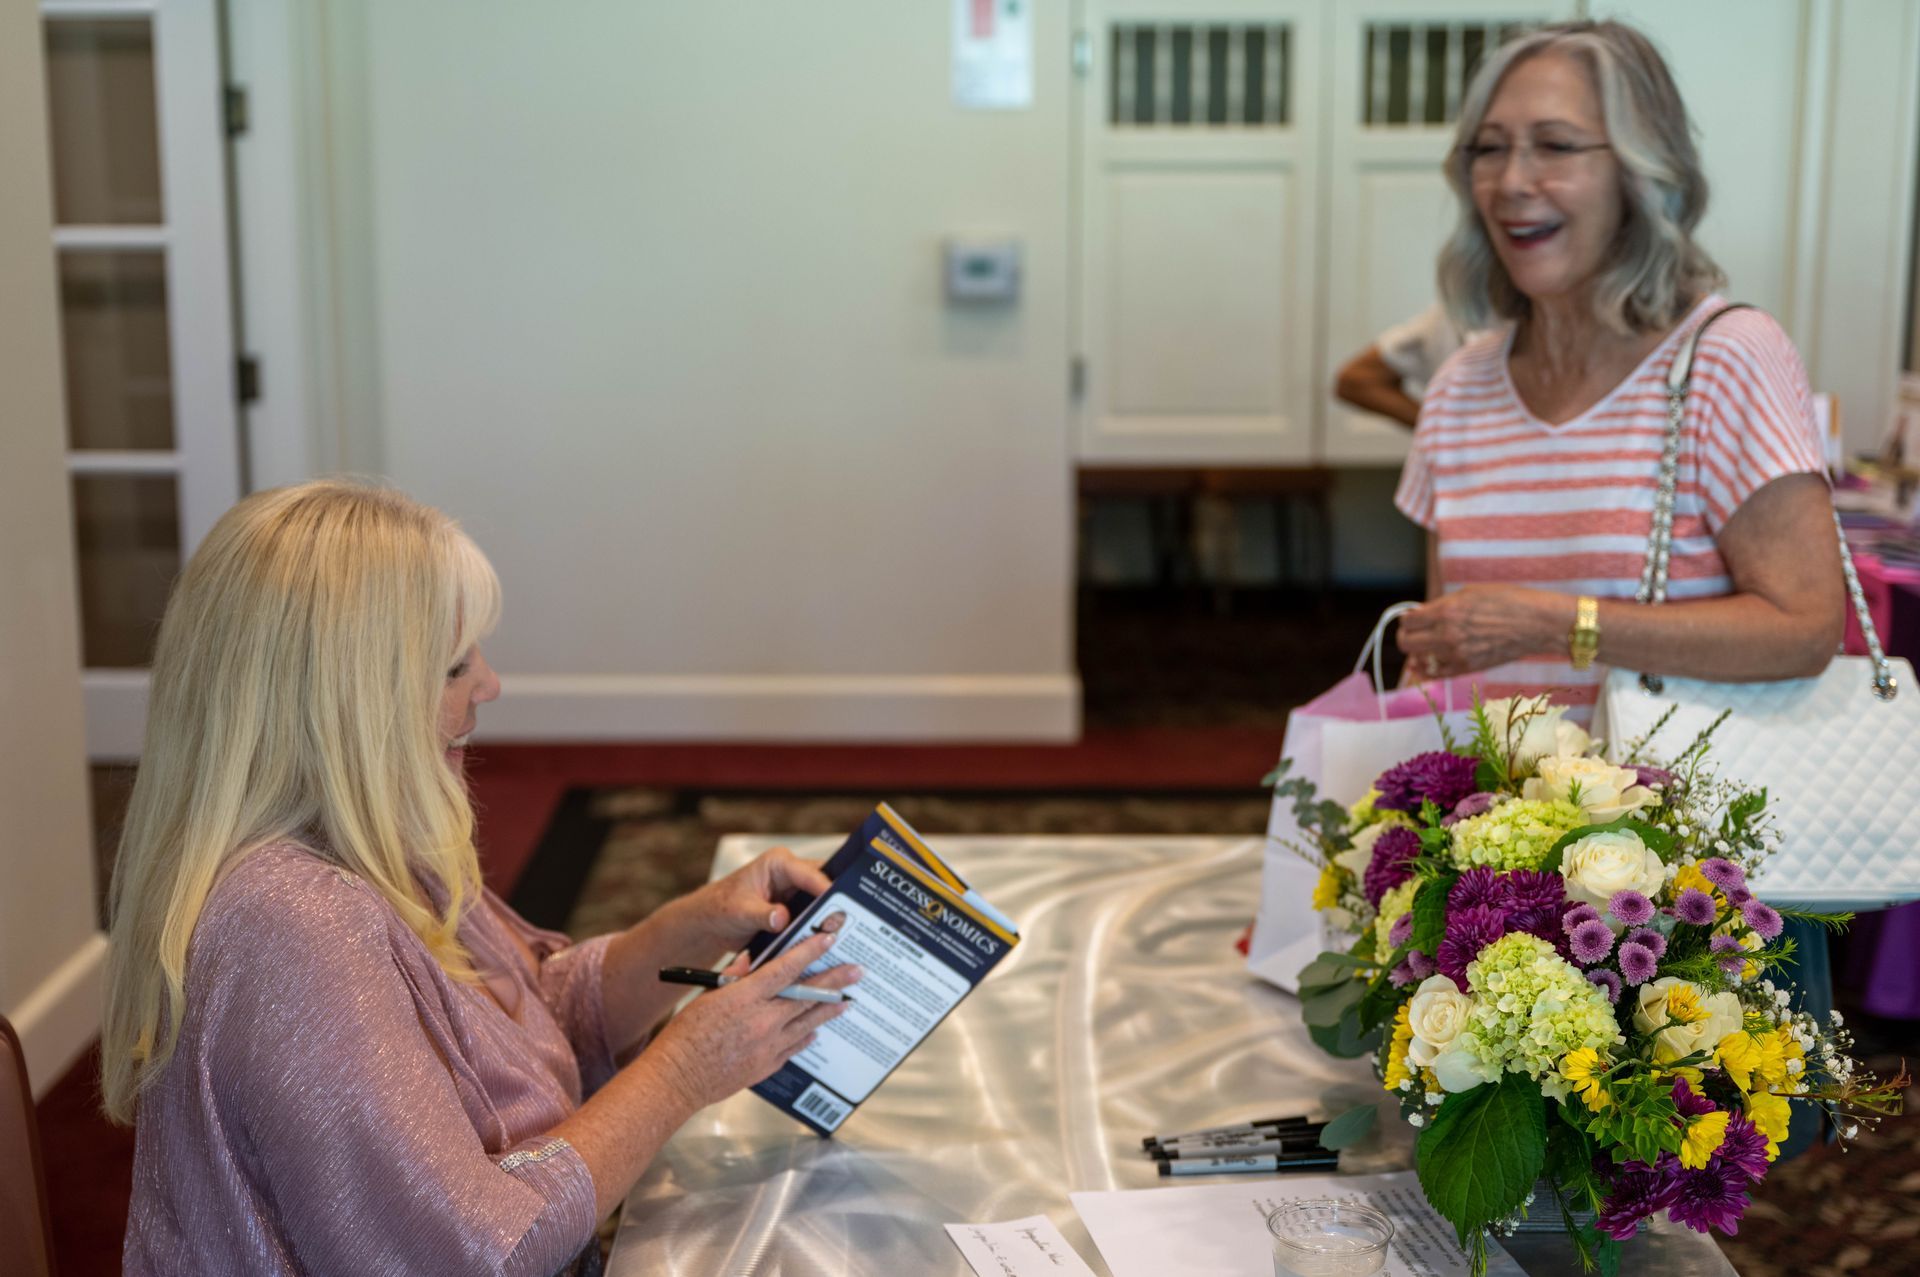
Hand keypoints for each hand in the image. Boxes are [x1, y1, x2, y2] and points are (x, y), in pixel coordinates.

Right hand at [646, 912, 861, 1109]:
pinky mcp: (768, 1065)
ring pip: (808, 1021)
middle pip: (806, 995)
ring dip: (829, 1009)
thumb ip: (735, 978)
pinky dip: (807, 1034)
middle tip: (857, 971)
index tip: (829, 939)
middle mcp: (763, 1020)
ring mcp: (769, 1045)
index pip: (785, 968)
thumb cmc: (686, 1035)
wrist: (678, 1078)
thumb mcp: (707, 996)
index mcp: (745, 997)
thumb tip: (753, 963)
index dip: (809, 952)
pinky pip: (795, 1046)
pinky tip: (816, 1028)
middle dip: (835, 980)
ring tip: (847, 1000)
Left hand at [684, 846, 835, 952]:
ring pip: (823, 901)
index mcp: (778, 863)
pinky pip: (816, 915)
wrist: (713, 922)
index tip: (840, 908)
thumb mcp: (739, 911)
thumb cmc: (721, 907)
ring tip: (845, 934)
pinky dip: (821, 927)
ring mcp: (796, 892)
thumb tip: (782, 918)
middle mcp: (792, 873)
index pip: (810, 873)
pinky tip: (831, 941)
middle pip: (824, 885)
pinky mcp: (797, 909)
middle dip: (836, 904)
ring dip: (831, 917)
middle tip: (848, 923)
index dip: (826, 890)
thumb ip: (761, 914)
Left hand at [1398, 586, 1563, 679]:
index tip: (1412, 617)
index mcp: (1447, 612)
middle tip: (1414, 631)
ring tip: (1426, 645)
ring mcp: (1457, 655)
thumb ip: (1442, 605)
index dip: (1407, 618)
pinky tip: (1426, 663)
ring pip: (1418, 660)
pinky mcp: (1467, 669)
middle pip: (1406, 643)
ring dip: (1418, 652)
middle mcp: (1447, 635)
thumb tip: (1420, 614)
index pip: (1408, 621)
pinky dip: (1427, 669)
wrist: (1536, 623)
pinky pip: (1436, 674)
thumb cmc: (1506, 601)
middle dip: (1407, 635)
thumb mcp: (1469, 593)